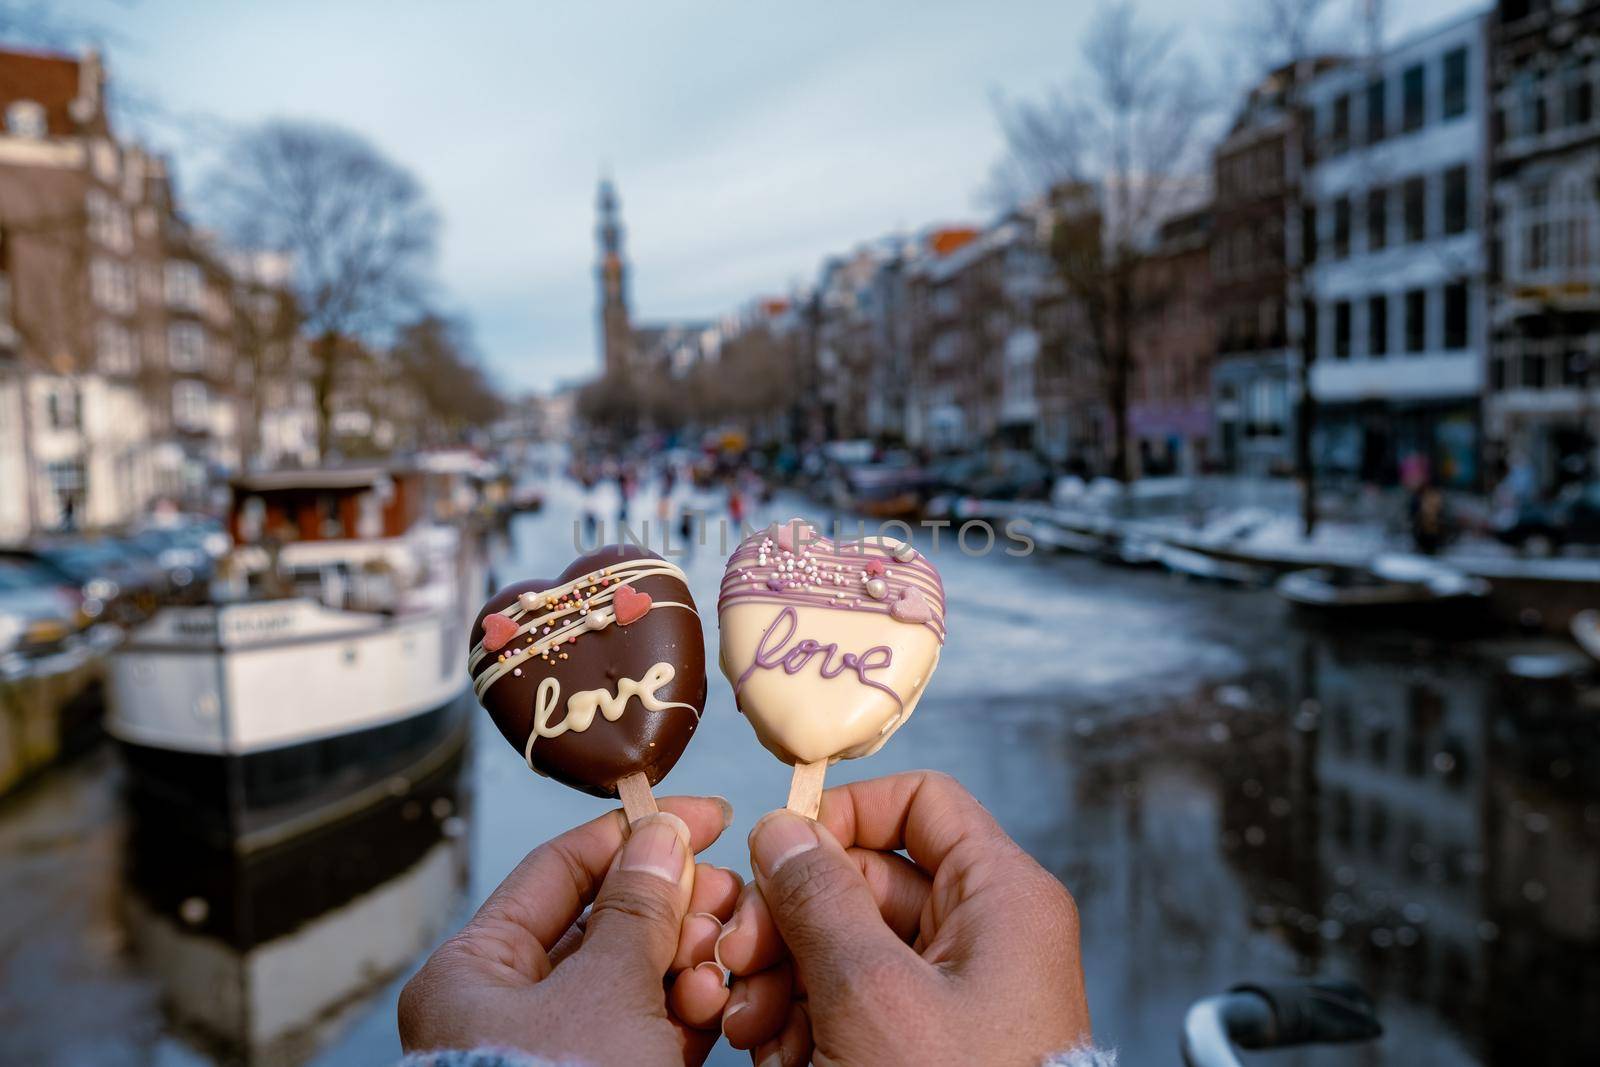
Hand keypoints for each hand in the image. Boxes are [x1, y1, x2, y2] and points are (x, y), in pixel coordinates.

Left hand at [399, 796, 742, 1065]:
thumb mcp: (604, 992)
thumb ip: (637, 909)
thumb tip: (661, 839)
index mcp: (475, 971)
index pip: (559, 871)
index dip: (633, 836)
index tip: (703, 817)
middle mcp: (506, 1009)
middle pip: (602, 924)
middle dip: (672, 907)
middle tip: (727, 893)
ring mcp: (556, 1053)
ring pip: (632, 978)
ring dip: (684, 961)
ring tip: (720, 958)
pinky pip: (645, 1030)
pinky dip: (682, 1012)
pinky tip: (714, 1002)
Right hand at [715, 771, 1090, 1065]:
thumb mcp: (873, 993)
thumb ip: (820, 899)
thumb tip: (783, 831)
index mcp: (999, 897)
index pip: (920, 804)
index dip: (844, 815)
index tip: (780, 852)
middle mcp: (981, 936)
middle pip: (866, 880)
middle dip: (789, 920)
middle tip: (739, 956)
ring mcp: (952, 994)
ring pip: (847, 946)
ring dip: (784, 976)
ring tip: (750, 1023)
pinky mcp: (923, 1044)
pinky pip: (853, 1004)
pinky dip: (806, 1020)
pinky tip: (773, 1052)